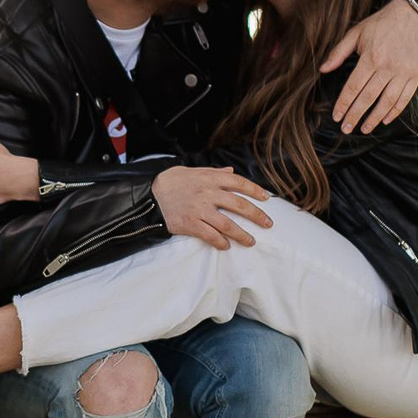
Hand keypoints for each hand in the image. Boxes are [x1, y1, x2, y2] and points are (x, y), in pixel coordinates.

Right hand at [151, 166, 272, 248]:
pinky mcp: (190, 224)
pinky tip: (226, 246)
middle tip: (268, 224)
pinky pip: (210, 235)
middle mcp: (207, 194)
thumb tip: (231, 172)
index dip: (255, 191)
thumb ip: (213, 172)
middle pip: (239, 205)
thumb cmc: (171, 182)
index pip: (239, 183)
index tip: (266, 198)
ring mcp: (199, 210)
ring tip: (251, 241)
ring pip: (227, 224)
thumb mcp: (192, 171)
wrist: (149, 196)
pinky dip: (220, 242)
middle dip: (256, 215)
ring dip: (242, 234)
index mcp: (210, 179)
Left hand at [322, 0, 417, 133]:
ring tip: (364, 129)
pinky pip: (404, 98)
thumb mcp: (356, 33)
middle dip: (355, 116)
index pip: (353, 87)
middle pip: (368, 98)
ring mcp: (403, 72)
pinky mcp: (415, 75)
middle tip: (346, 129)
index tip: (336, 116)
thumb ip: (338, 52)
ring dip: (374, 118)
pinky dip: (394, 112)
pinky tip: (384, 120)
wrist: (411, 16)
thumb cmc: (379, 24)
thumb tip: (322, 70)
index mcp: (371, 57)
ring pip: (387, 102)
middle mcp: (388, 67)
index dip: (343, 104)